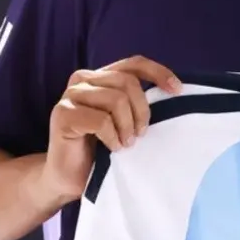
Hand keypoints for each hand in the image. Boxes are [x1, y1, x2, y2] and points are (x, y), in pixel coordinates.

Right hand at [40, 56, 181, 201]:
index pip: (134, 63)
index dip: (158, 72)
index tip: (177, 90)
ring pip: (116, 99)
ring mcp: (70, 95)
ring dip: (127, 126)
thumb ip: (136, 101)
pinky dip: (112, 137)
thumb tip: (172, 90)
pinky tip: (112, 148)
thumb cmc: (102, 147)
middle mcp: (83, 79)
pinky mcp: (62, 114)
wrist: (71, 176)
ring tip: (126, 143)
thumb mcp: (125, 119)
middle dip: (141, 110)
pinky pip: (101, 121)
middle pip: (128, 82)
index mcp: (101, 76)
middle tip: (140, 134)